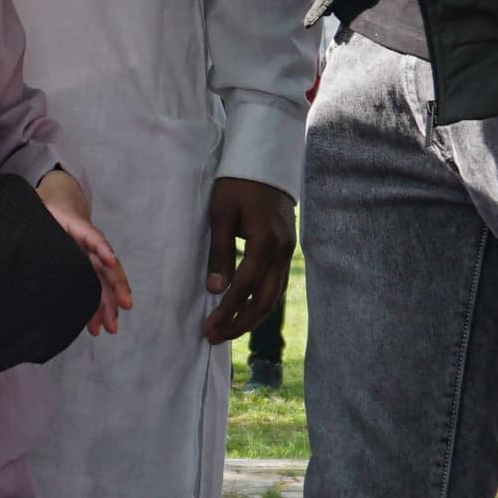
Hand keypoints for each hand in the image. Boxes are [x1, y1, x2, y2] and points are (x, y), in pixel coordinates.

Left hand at [37, 168, 133, 335]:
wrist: (59, 205)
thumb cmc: (47, 210)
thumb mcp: (40, 207)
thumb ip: (34, 214)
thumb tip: (13, 226)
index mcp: (78, 227)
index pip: (93, 236)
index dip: (101, 247)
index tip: (109, 260)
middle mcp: (88, 245)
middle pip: (106, 266)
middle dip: (116, 287)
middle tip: (125, 306)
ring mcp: (89, 259)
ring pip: (103, 283)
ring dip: (109, 305)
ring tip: (110, 327)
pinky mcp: (84, 271)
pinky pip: (93, 290)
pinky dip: (95, 308)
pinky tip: (95, 325)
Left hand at [198, 178, 295, 342]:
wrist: (265, 159)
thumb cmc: (238, 183)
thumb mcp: (221, 214)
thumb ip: (220, 253)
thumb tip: (216, 290)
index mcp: (266, 242)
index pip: (245, 287)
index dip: (226, 311)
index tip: (208, 327)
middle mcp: (283, 251)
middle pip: (265, 301)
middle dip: (240, 323)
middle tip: (215, 337)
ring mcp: (288, 251)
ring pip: (274, 296)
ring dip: (251, 317)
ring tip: (227, 330)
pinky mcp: (287, 248)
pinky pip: (277, 284)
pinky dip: (261, 301)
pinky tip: (244, 309)